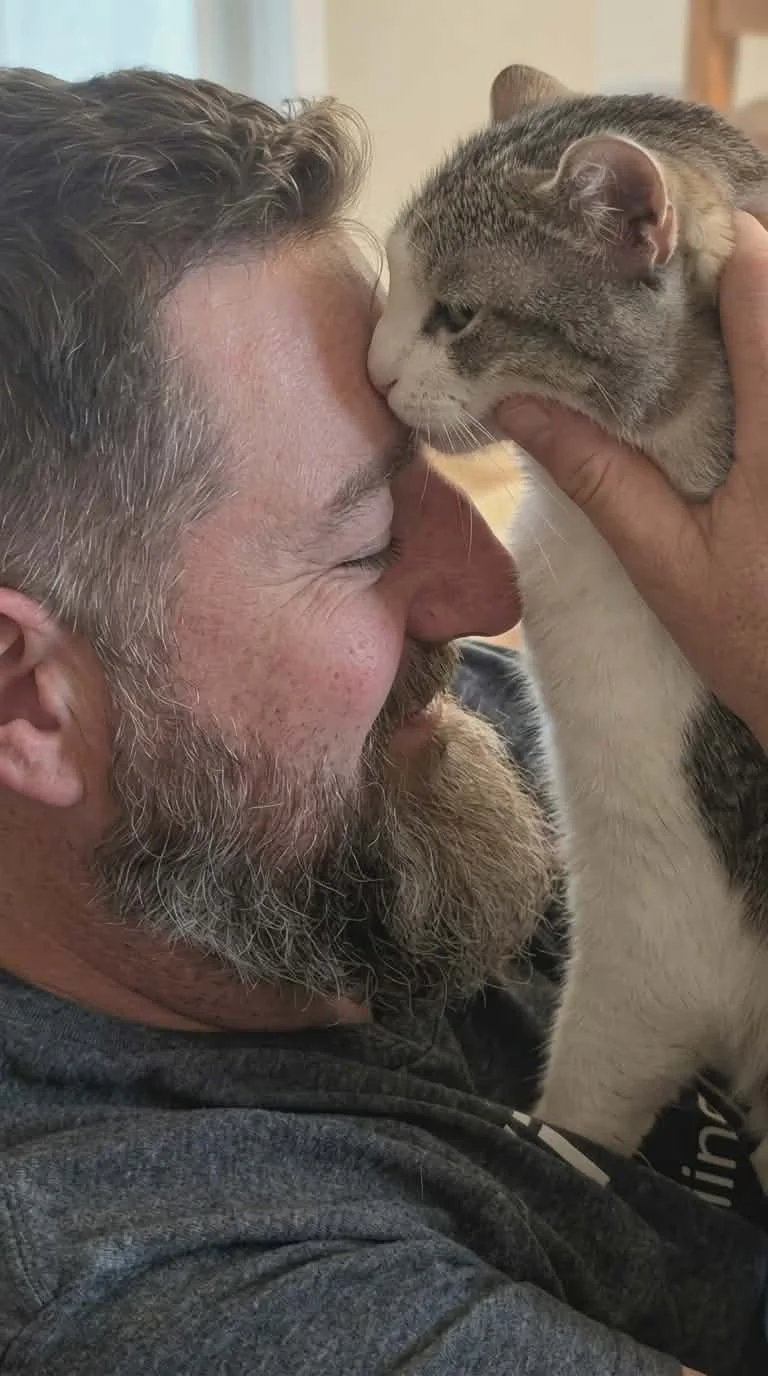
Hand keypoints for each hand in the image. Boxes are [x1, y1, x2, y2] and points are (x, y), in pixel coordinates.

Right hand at [498, 212, 767, 747]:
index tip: (642, 234)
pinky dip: (754, 347)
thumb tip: (516, 401)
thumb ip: (598, 473)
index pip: (761, 277)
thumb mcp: (664, 562)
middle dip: (724, 257)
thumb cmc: (757, 641)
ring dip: (745, 302)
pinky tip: (717, 367)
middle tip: (647, 267)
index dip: (707, 234)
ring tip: (677, 307)